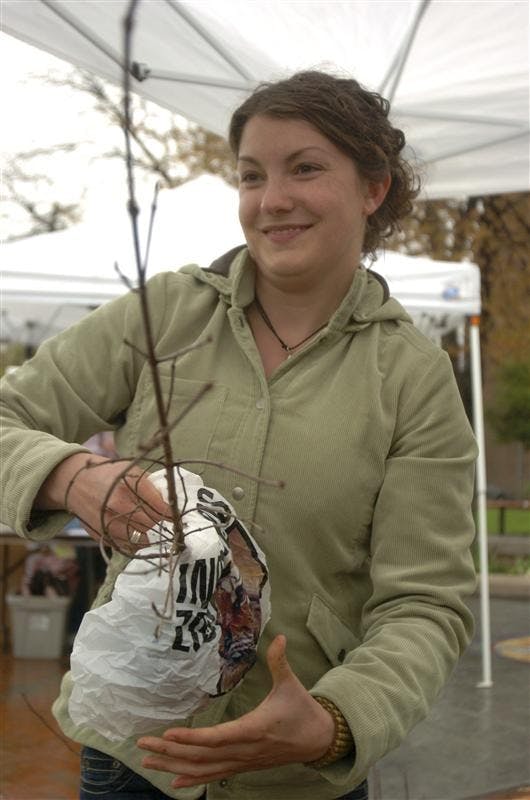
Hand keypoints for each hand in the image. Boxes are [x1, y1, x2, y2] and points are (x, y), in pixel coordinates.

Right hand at [35, 453, 171, 550]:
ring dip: (153, 539)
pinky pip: (126, 546)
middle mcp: (118, 505)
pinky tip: (142, 538)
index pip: (161, 508)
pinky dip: (137, 544)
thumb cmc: (109, 474)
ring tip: (160, 536)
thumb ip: (152, 487)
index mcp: (129, 485)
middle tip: (175, 530)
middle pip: (153, 526)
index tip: (181, 518)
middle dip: (165, 528)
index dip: (174, 516)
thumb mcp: (132, 471)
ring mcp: (108, 522)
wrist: (75, 482)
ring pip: (142, 540)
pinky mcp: (101, 535)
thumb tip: (172, 506)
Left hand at [137, 635, 334, 787]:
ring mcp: (242, 762)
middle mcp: (244, 750)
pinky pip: (213, 776)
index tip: (167, 734)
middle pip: (202, 756)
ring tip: (148, 762)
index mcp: (253, 729)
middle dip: (170, 752)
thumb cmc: (302, 710)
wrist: (318, 740)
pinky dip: (193, 779)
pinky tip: (174, 782)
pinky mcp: (242, 766)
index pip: (217, 737)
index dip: (192, 738)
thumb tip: (279, 636)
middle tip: (142, 745)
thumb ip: (280, 661)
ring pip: (203, 769)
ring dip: (174, 766)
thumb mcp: (291, 684)